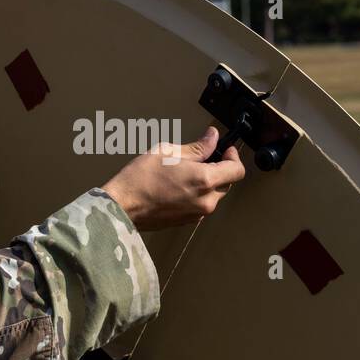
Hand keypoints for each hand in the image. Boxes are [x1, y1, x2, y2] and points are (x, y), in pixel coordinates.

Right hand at [100, 127, 245, 231]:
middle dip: (219, 169)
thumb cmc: (140, 179)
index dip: (234, 157)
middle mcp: (206, 201)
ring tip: (184, 172)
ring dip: (207, 182)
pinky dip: (197, 194)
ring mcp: (198, 214)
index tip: (226, 149)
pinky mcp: (188, 221)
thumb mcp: (168, 152)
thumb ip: (197, 147)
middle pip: (227, 183)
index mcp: (204, 180)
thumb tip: (212, 137)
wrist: (122, 206)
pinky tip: (179, 185)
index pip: (237, 170)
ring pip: (214, 195)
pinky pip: (202, 205)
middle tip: (201, 157)